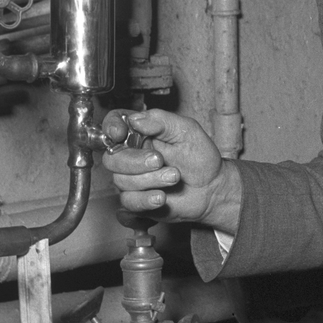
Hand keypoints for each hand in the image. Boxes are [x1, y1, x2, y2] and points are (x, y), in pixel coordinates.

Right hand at [100, 108, 241, 233]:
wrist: (212, 187)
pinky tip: (161, 197)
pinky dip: (144, 200)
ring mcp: (133, 179)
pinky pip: (128, 203)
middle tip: (160, 160)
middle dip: (136, 161)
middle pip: (112, 159)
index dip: (110, 127)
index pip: (114, 124)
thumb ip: (161, 121)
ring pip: (121, 181)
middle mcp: (132, 155)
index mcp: (141, 133)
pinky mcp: (137, 201)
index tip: (120, 134)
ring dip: (150, 180)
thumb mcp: (187, 130)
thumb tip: (135, 119)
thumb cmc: (200, 156)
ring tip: (174, 177)